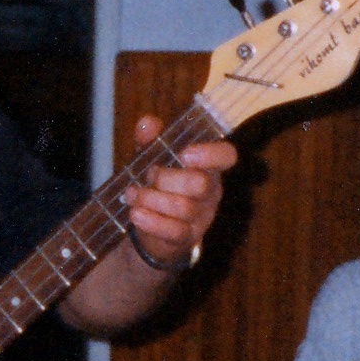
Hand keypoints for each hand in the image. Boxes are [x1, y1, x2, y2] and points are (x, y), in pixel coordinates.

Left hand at [121, 113, 234, 262]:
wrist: (152, 229)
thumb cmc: (158, 186)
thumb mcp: (152, 159)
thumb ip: (151, 140)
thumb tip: (147, 122)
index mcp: (207, 167)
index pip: (226, 156)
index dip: (210, 154)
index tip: (184, 154)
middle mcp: (211, 192)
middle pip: (201, 184)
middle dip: (166, 178)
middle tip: (148, 177)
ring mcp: (202, 217)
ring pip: (183, 207)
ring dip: (151, 199)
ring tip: (133, 195)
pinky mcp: (187, 238)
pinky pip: (175, 231)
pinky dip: (151, 221)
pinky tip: (135, 213)